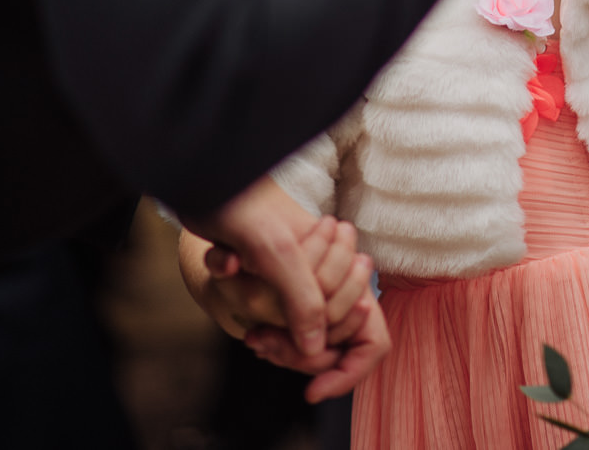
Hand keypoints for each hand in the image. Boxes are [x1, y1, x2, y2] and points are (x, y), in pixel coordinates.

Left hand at [178, 211, 389, 402]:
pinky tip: (251, 332)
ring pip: (309, 349)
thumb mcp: (279, 253)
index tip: (313, 390)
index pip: (372, 345)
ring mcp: (311, 297)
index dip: (350, 372)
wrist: (216, 198)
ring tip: (255, 335)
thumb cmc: (250, 214)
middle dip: (302, 357)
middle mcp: (335, 291)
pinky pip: (286, 337)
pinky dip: (267, 336)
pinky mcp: (285, 300)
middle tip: (266, 344)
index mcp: (350, 278)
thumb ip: (305, 300)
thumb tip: (315, 350)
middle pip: (335, 352)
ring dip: (281, 348)